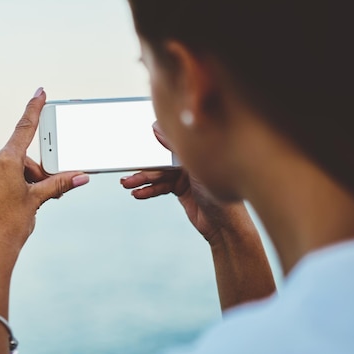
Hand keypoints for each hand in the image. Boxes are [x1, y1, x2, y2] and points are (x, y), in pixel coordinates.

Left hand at [0, 88, 88, 272]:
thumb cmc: (13, 225)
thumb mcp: (38, 201)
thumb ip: (58, 183)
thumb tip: (82, 176)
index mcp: (6, 161)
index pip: (25, 128)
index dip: (35, 108)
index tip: (40, 91)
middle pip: (16, 159)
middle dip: (29, 173)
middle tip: (35, 195)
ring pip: (0, 171)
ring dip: (11, 182)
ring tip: (15, 206)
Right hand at [120, 124, 248, 243]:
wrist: (226, 226)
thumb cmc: (221, 195)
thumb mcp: (195, 169)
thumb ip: (175, 148)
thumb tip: (156, 127)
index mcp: (198, 151)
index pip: (170, 144)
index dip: (152, 145)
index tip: (136, 145)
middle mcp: (191, 161)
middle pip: (161, 161)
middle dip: (143, 168)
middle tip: (127, 172)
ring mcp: (185, 176)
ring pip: (159, 176)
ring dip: (142, 181)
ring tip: (127, 184)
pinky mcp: (181, 190)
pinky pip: (161, 188)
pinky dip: (149, 191)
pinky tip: (138, 194)